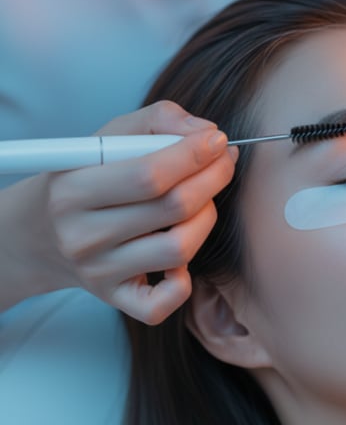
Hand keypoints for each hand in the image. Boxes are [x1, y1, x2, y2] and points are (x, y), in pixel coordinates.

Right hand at [3, 101, 236, 323]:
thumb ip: (159, 120)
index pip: (150, 174)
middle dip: (213, 179)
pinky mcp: (115, 298)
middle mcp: (82, 235)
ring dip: (206, 219)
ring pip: (179, 249)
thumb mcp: (110, 136)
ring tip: (203, 202)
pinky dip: (183, 282)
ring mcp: (99, 272)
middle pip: (173, 208)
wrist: (42, 231)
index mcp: (73, 189)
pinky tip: (180, 256)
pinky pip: (162, 303)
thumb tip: (206, 133)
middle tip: (223, 163)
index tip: (218, 140)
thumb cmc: (89, 175)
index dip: (195, 154)